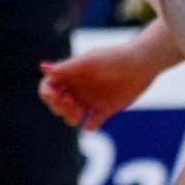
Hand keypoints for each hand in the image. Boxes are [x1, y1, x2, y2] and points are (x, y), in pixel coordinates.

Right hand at [40, 43, 160, 130]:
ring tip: (80, 113)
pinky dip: (89, 126)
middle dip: (59, 107)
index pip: (48, 86)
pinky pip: (92, 123)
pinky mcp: (104, 110)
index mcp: (70, 74)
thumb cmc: (114, 58)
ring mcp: (90, 99)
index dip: (48, 94)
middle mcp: (78, 88)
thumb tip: (42, 67)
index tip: (57, 96)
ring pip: (71, 115)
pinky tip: (91, 124)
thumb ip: (66, 68)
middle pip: (57, 103)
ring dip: (70, 117)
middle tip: (72, 104)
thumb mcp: (89, 61)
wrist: (141, 64)